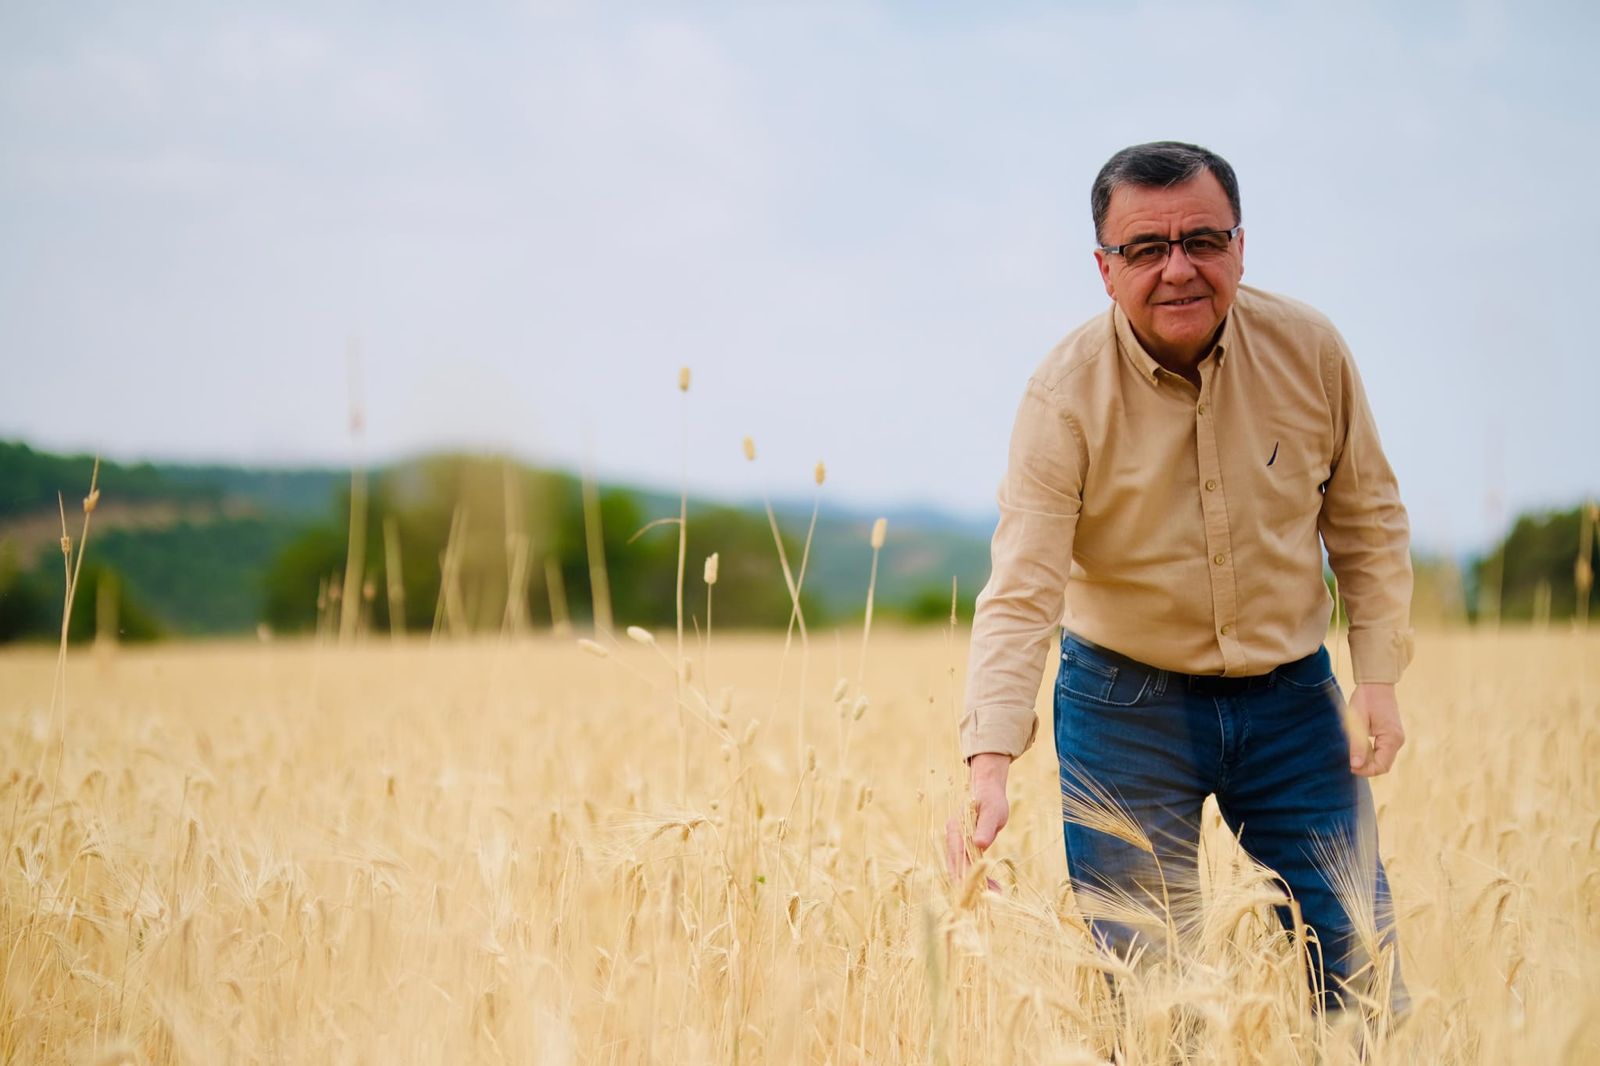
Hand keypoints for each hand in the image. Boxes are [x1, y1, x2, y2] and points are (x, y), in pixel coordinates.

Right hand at [945, 752, 1010, 883]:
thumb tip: (979, 844)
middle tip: (991, 899)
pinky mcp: (964, 848)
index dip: (967, 877)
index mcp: (956, 830)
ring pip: (961, 870)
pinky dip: (978, 877)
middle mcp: (952, 839)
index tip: (981, 892)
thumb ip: (986, 827)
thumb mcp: (993, 811)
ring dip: (976, 884)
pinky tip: (992, 885)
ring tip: (997, 893)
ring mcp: (957, 844)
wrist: (987, 790)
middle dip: (971, 887)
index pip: (957, 860)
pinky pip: (968, 866)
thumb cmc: (991, 799)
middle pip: (956, 869)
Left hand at [1345, 683, 1403, 776]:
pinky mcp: (1391, 735)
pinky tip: (1358, 743)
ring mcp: (1396, 738)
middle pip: (1382, 765)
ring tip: (1353, 748)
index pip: (1381, 766)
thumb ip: (1357, 745)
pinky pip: (1381, 751)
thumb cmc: (1366, 699)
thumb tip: (1355, 765)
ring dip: (1367, 758)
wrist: (1376, 684)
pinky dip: (1370, 752)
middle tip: (1348, 757)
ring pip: (1381, 759)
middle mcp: (1397, 741)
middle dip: (1365, 766)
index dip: (1365, 770)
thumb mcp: (1357, 722)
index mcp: (1392, 738)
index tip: (1349, 766)